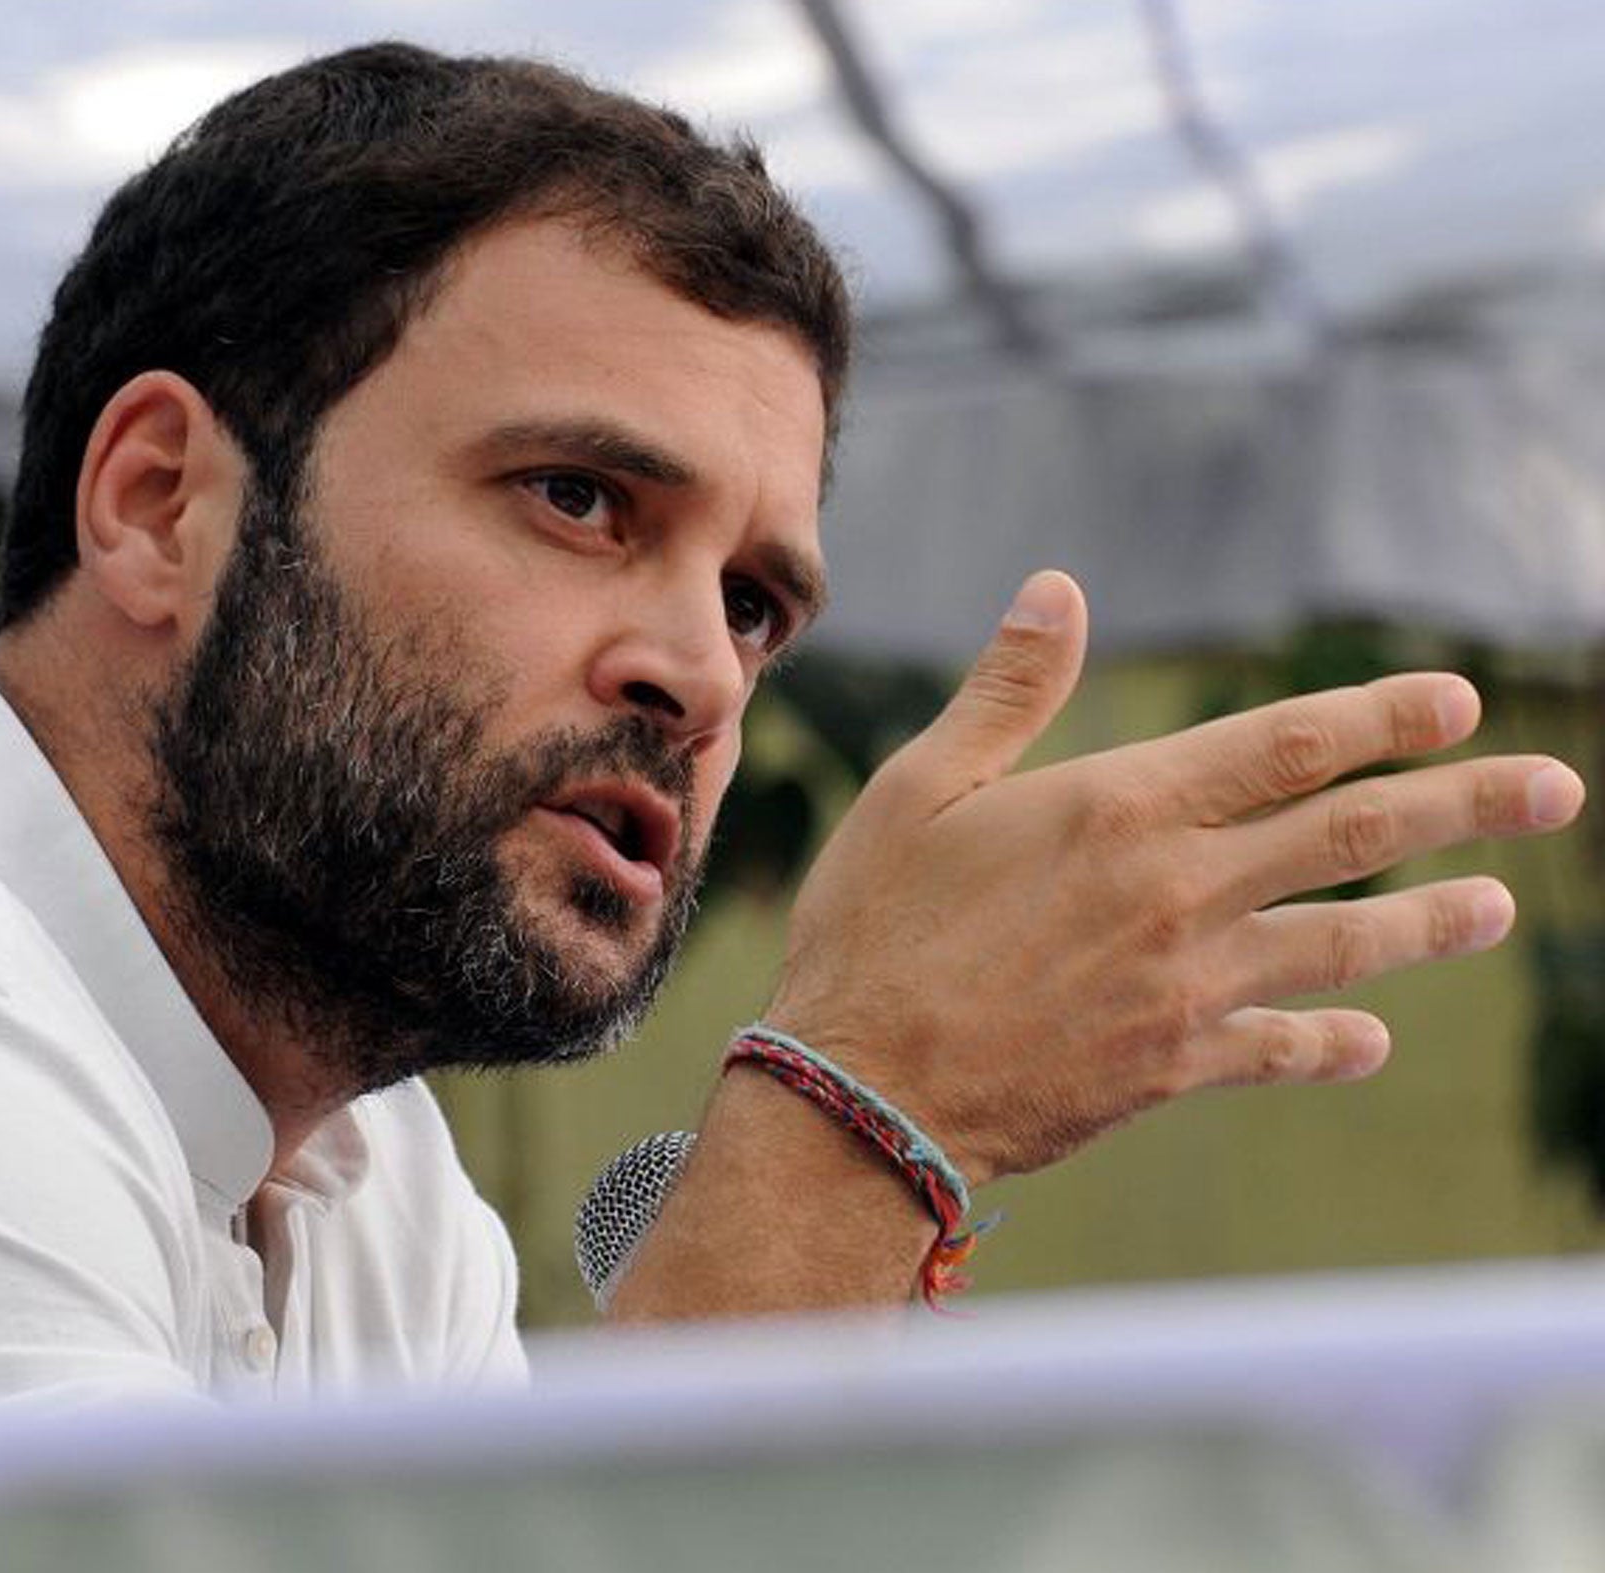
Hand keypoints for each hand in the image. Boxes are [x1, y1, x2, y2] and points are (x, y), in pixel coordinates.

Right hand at [766, 570, 1585, 1186]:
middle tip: (1554, 787)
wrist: (865, 1094)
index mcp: (1122, 807)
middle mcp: (1179, 890)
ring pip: (1345, 941)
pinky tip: (1372, 1038)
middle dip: (1464, 804)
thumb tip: (1059, 588)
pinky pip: (1280, 1046)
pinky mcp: (1174, 1064)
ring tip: (1500, 904)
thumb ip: (1009, 692)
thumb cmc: (874, 928)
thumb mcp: (922, 788)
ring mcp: (1188, 984)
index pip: (1287, 744)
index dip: (1382, 717)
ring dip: (1433, 921)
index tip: (1456, 699)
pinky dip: (1332, 1040)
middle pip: (1352, 834)